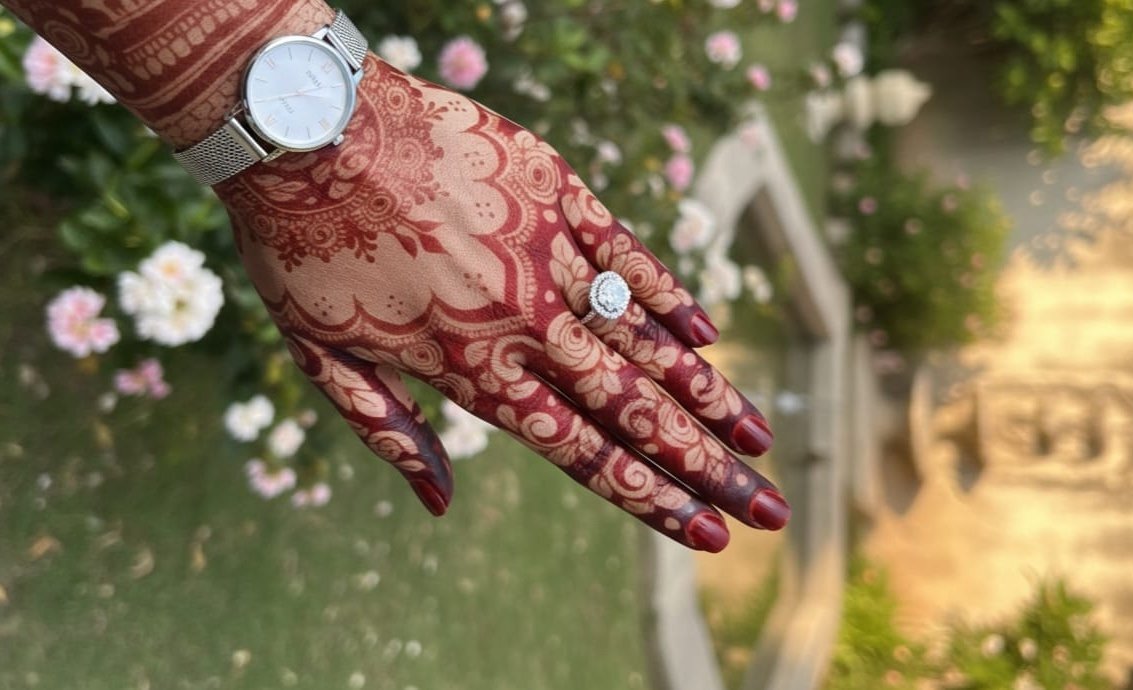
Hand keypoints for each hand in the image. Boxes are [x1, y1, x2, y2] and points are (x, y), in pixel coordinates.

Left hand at [215, 58, 788, 551]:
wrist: (307, 127)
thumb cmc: (304, 248)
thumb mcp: (322, 357)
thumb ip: (391, 432)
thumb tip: (442, 504)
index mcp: (474, 369)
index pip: (585, 453)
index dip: (653, 499)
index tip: (711, 534)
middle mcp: (526, 322)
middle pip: (636, 409)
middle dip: (708, 466)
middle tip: (769, 505)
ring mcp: (548, 254)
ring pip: (645, 338)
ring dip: (708, 392)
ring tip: (759, 435)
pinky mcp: (555, 192)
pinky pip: (626, 252)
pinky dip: (668, 294)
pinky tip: (707, 332)